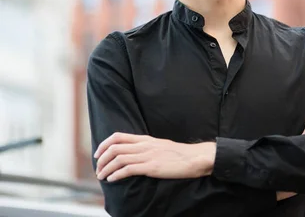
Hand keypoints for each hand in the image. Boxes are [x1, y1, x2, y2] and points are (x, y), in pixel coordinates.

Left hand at [94, 133, 215, 181]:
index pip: (118, 137)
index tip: (98, 154)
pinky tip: (112, 179)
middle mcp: (144, 145)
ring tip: (101, 176)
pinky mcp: (151, 167)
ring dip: (106, 168)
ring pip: (118, 159)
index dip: (104, 145)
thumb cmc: (179, 154)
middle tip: (98, 168)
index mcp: (145, 139)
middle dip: (101, 159)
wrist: (194, 158)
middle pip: (114, 147)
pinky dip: (116, 174)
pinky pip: (128, 170)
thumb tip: (134, 154)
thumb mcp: (160, 146)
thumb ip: (147, 147)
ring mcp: (147, 156)